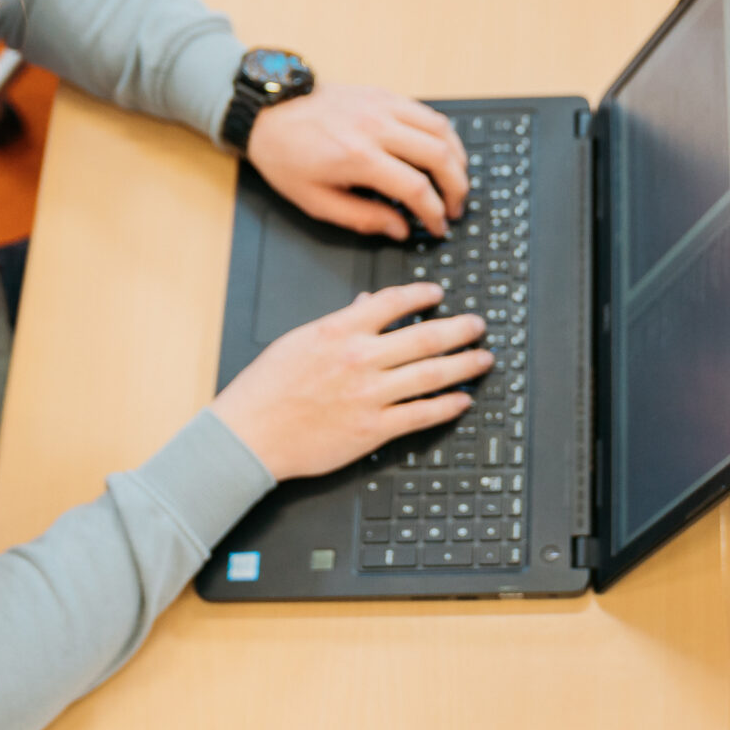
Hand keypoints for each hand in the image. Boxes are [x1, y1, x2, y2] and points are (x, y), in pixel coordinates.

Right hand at [212, 284, 489, 479]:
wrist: (247, 435)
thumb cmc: (265, 390)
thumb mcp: (298, 341)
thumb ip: (339, 322)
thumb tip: (366, 302)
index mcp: (338, 331)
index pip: (392, 302)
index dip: (422, 295)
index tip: (438, 294)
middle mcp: (359, 359)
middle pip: (424, 337)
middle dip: (459, 329)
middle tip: (478, 326)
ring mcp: (369, 395)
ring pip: (431, 375)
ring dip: (463, 365)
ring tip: (482, 359)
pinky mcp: (372, 430)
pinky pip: (420, 415)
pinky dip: (446, 406)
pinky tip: (462, 399)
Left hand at [247, 82, 469, 238]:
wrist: (268, 113)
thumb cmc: (286, 157)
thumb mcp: (316, 201)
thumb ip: (363, 218)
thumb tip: (401, 228)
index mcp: (357, 158)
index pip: (416, 188)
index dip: (435, 213)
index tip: (438, 226)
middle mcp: (375, 127)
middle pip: (438, 157)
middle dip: (456, 188)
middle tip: (455, 208)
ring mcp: (382, 106)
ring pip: (441, 131)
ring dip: (457, 159)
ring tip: (456, 181)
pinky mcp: (383, 95)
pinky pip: (427, 112)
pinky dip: (444, 134)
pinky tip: (443, 151)